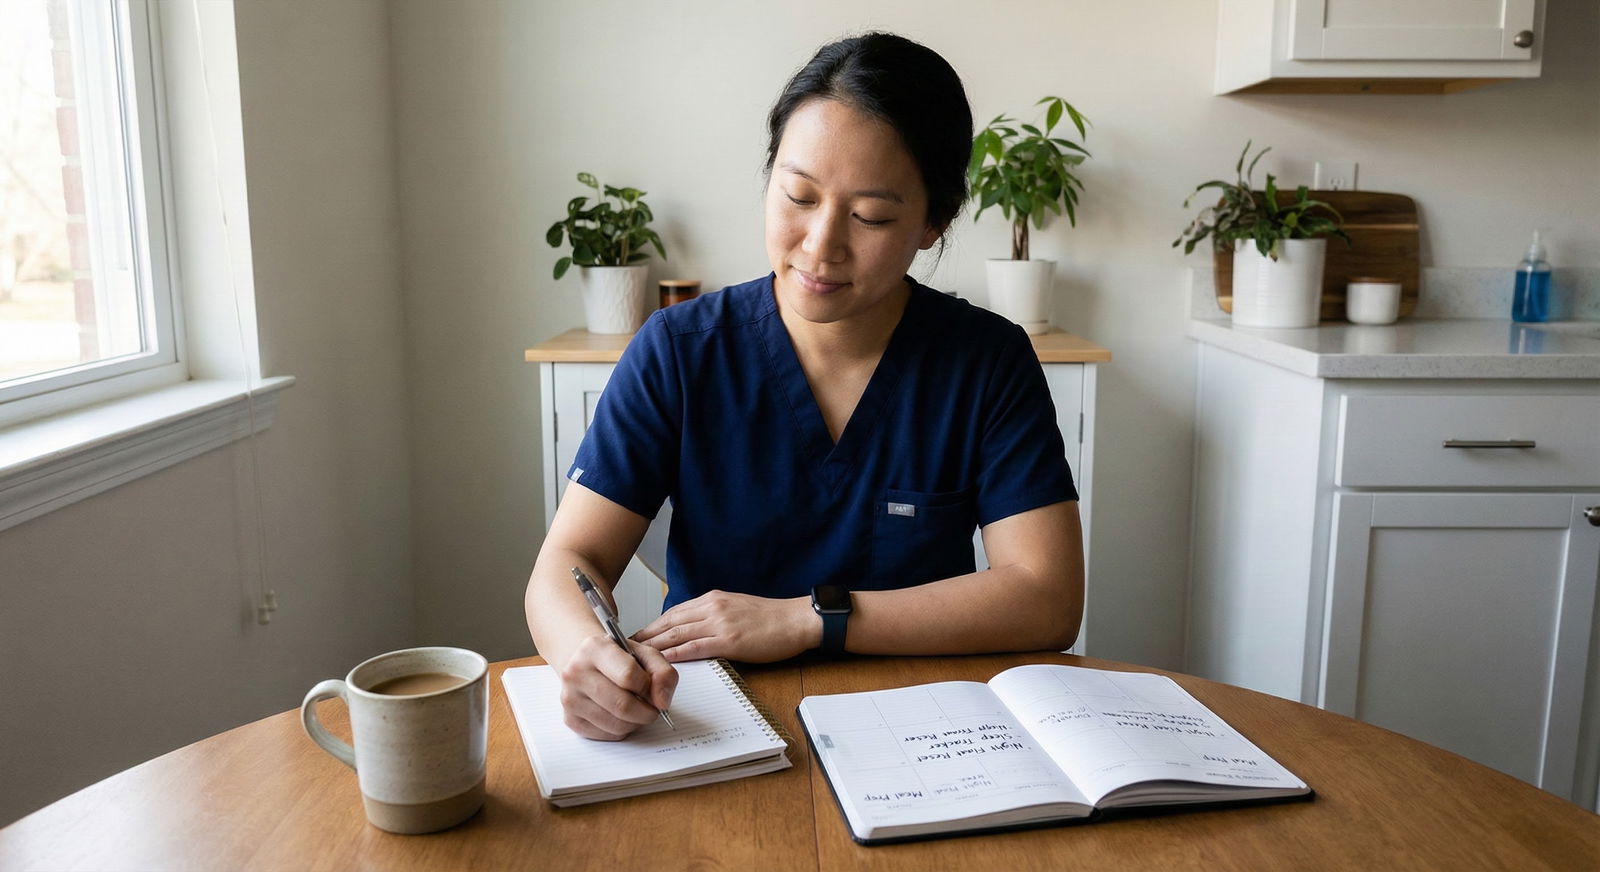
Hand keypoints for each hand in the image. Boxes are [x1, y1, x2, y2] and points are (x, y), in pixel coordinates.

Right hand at [555, 634, 677, 740]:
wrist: (584, 662)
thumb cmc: (616, 658)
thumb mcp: (643, 653)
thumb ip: (662, 672)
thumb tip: (662, 702)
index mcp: (595, 648)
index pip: (628, 676)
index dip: (649, 687)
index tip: (653, 689)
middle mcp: (576, 672)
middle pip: (622, 705)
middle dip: (646, 712)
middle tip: (652, 708)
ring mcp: (570, 697)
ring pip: (616, 725)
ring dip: (635, 723)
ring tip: (636, 710)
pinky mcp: (571, 719)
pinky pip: (606, 735)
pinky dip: (621, 730)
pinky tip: (620, 716)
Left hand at [633, 591, 819, 662]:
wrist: (796, 620)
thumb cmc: (770, 618)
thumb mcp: (735, 608)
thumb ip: (713, 615)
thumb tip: (692, 629)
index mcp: (712, 599)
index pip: (673, 612)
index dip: (651, 626)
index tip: (635, 637)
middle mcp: (711, 607)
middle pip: (668, 622)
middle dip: (644, 637)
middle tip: (622, 650)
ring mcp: (720, 623)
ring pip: (676, 635)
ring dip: (652, 648)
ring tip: (633, 659)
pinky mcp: (729, 641)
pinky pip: (695, 648)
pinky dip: (675, 656)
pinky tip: (660, 664)